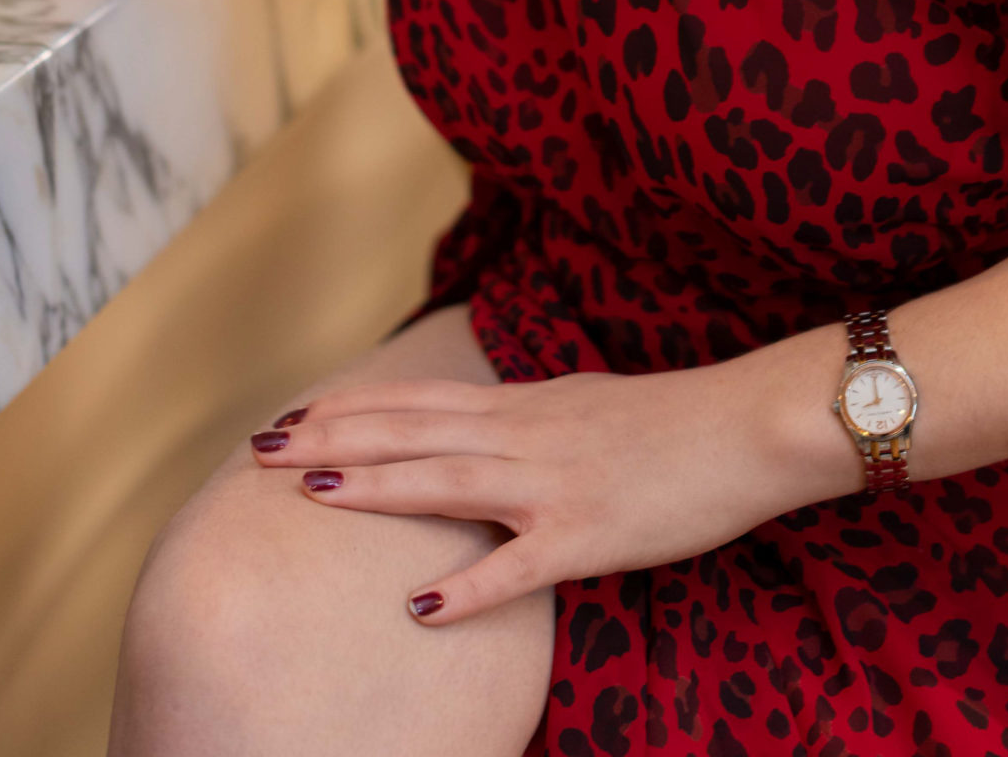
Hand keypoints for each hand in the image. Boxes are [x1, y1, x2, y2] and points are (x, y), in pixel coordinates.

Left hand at [248, 361, 807, 626]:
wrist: (744, 427)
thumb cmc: (671, 422)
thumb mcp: (583, 402)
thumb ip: (527, 417)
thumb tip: (479, 423)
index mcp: (523, 404)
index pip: (417, 400)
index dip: (350, 408)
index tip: (290, 416)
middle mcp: (524, 434)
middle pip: (412, 431)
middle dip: (334, 438)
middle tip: (263, 449)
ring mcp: (553, 483)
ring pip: (448, 481)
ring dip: (378, 486)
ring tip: (313, 492)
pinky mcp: (588, 535)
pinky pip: (518, 567)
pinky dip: (468, 587)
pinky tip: (420, 607)